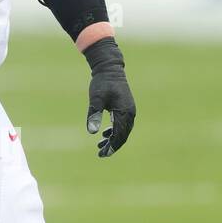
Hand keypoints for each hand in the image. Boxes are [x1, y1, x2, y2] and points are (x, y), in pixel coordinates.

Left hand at [84, 37, 135, 157]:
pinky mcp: (126, 108)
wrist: (110, 68)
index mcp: (124, 112)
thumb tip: (91, 132)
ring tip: (100, 146)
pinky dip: (115, 131)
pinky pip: (122, 124)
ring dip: (113, 139)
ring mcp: (129, 110)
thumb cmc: (102, 83)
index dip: (112, 146)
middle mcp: (130, 113)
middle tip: (101, 154)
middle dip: (112, 146)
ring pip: (123, 130)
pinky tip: (105, 134)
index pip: (120, 135)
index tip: (103, 154)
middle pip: (123, 135)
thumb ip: (94, 114)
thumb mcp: (95, 99)